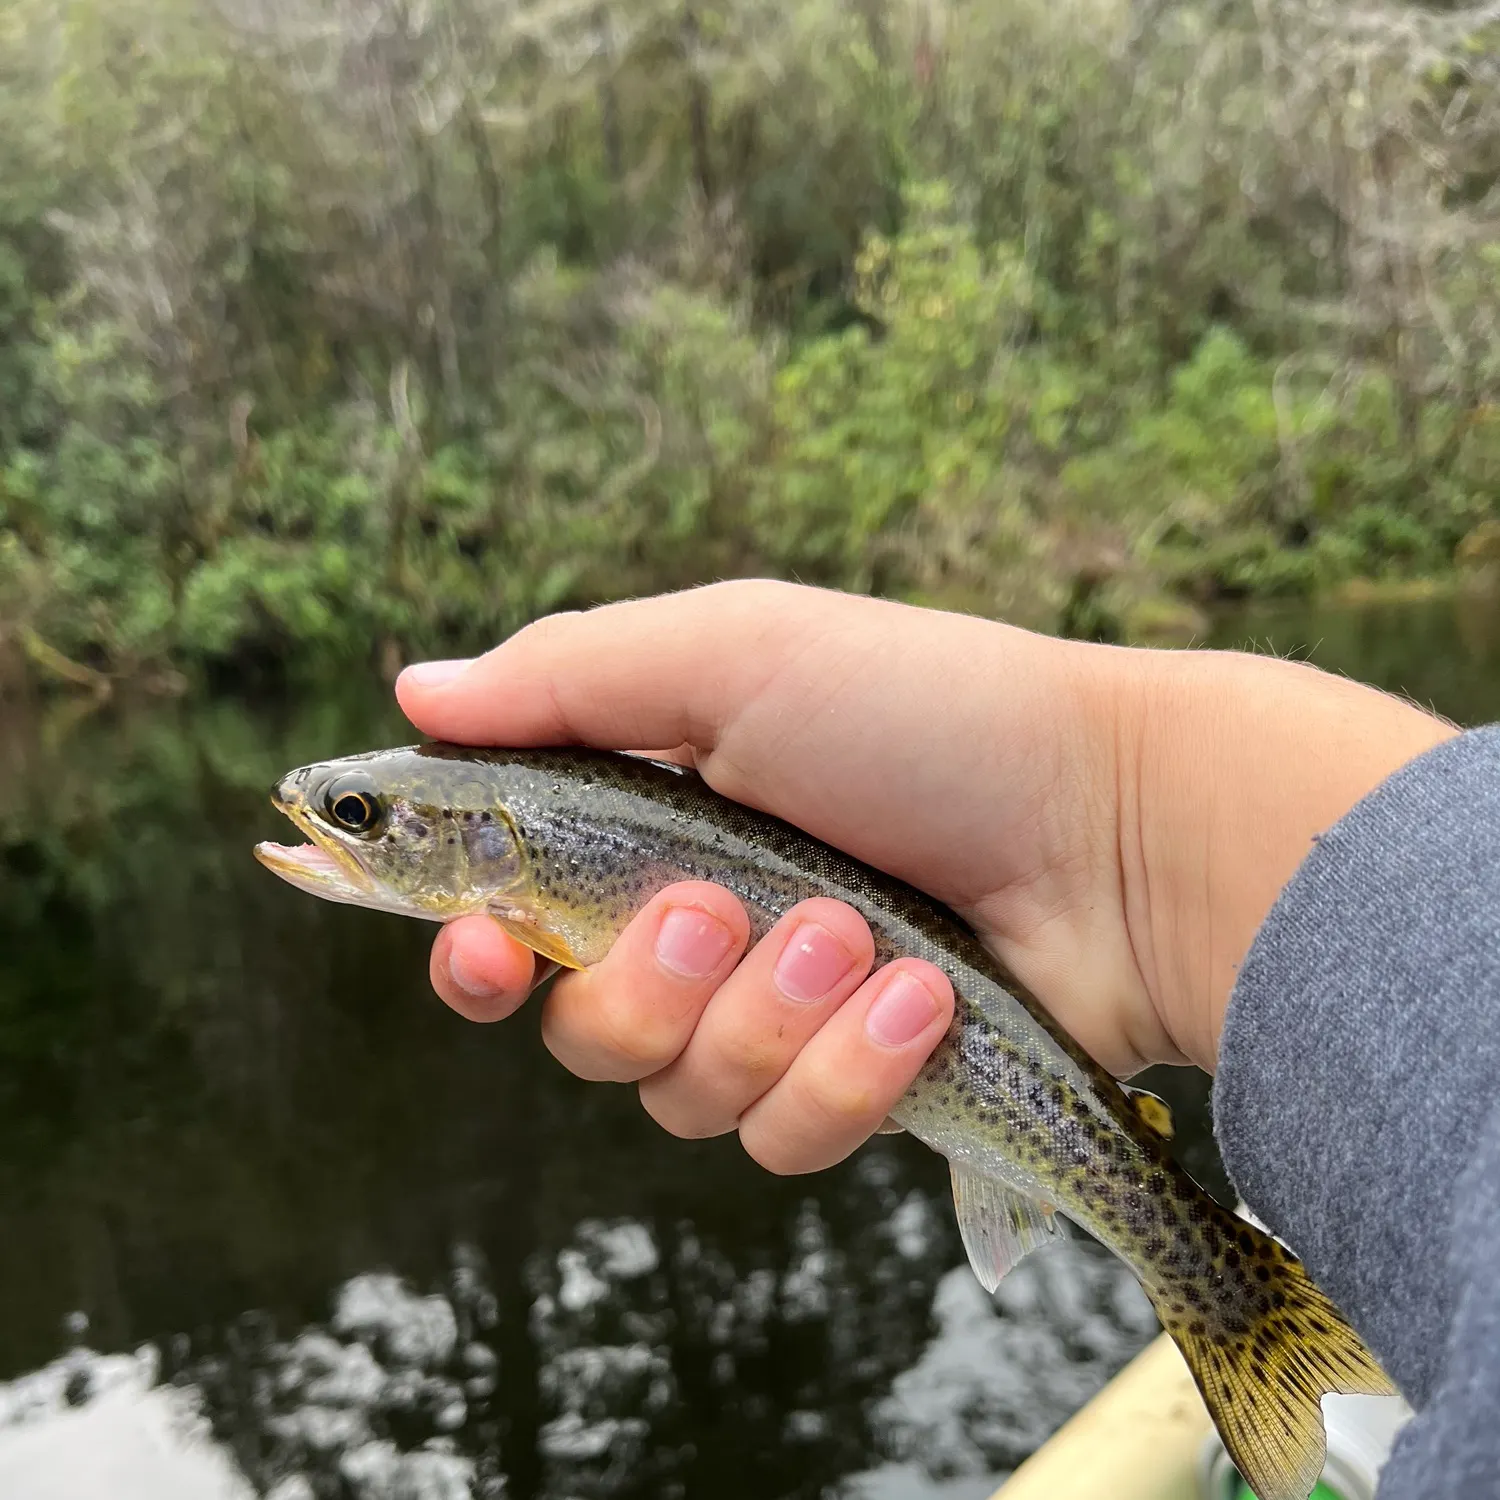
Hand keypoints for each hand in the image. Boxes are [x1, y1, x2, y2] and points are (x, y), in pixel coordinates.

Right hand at [395, 581, 1452, 1169]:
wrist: (1117, 826)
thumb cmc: (931, 715)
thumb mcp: (739, 650)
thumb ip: (566, 676)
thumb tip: (415, 690)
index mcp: (656, 821)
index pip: (509, 910)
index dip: (468, 948)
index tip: (478, 953)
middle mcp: (704, 928)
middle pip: (580, 1029)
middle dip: (641, 985)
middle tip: (721, 911)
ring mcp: (781, 1017)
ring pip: (678, 1092)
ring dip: (764, 1018)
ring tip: (861, 940)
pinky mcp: (857, 1091)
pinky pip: (785, 1134)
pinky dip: (849, 1072)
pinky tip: (920, 1002)